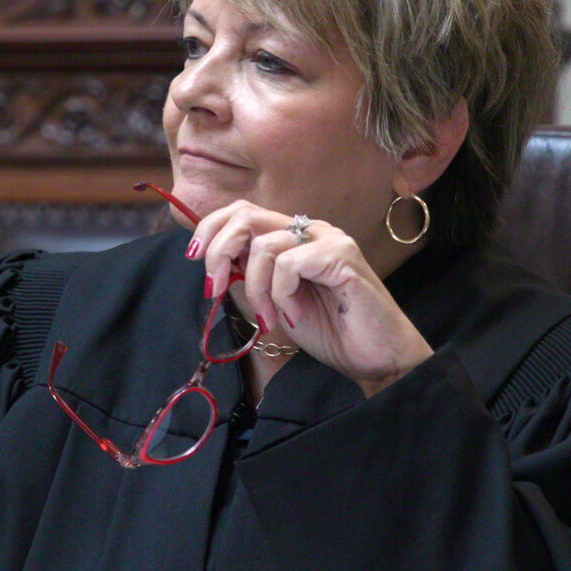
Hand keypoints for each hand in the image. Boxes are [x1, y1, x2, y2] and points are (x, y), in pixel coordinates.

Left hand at [187, 200, 433, 396]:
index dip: (210, 229)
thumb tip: (216, 262)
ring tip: (271, 317)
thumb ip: (250, 278)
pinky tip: (294, 314)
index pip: (242, 212)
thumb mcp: (274, 303)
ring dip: (255, 288)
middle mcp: (310, 230)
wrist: (376, 358)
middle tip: (214, 288)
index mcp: (294, 237)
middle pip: (246, 215)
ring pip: (264, 245)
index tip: (195, 259)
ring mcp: (329, 239)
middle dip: (218, 251)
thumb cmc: (331, 332)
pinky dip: (281, 294)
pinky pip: (289, 263)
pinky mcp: (342, 255)